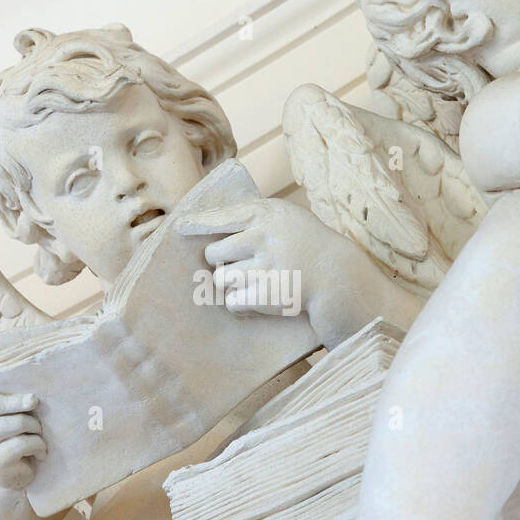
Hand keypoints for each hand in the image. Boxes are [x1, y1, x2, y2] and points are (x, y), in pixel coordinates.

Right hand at [0, 390, 44, 489]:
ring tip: (38, 431)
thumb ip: (6, 398)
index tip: (32, 397)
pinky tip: (40, 451)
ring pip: (10, 424)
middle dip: (20, 403)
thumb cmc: (7, 434)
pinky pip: (20, 444)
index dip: (9, 394)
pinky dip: (37, 444)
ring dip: (33, 425)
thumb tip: (28, 393)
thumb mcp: (1, 413)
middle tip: (35, 403)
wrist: (6, 473)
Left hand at [175, 197, 383, 345]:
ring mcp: (265, 266)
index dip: (197, 224)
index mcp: (267, 214)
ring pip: (221, 280)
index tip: (179, 228)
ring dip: (233, 285)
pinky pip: (233, 302)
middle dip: (222, 262)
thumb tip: (208, 226)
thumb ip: (255, 218)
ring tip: (258, 282)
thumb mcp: (288, 218)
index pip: (221, 217)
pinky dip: (243, 304)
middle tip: (244, 265)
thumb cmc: (311, 246)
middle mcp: (263, 237)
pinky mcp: (266, 294)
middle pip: (213, 254)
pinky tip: (261, 299)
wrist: (340, 279)